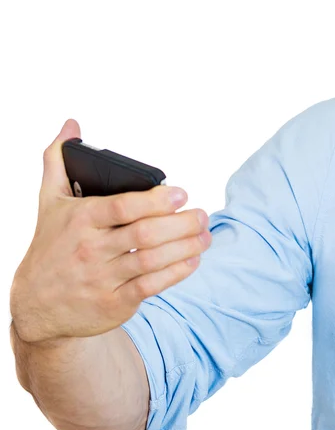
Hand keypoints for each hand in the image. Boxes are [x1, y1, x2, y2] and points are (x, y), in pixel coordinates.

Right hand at [9, 120, 211, 344]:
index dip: (156, 201)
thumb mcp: (49, 202)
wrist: (35, 305)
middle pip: (145, 234)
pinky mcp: (115, 302)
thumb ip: (58, 161)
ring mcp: (103, 278)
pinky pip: (152, 286)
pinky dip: (177, 272)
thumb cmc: (51, 246)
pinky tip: (192, 259)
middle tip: (202, 215)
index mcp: (80, 220)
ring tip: (205, 236)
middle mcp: (91, 249)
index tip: (181, 194)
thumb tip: (70, 124)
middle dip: (181, 224)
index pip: (123, 207)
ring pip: (154, 260)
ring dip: (186, 247)